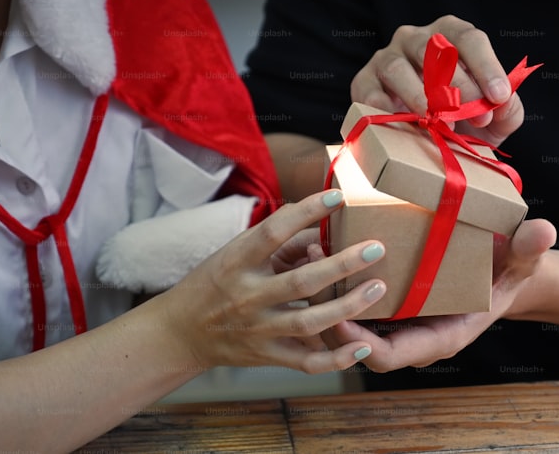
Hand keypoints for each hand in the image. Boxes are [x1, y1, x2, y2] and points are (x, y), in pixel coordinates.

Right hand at [162, 190, 387, 373]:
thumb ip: (277, 242)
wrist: (180, 332)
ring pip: (309, 321)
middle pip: (301, 281)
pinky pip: (306, 362)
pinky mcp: (266, 356)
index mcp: (237, 262)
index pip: (273, 232)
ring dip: (348, 306)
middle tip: (376, 248)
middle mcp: (247, 296)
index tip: (337, 197)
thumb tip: (320, 224)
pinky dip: (336, 359)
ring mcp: (258, 329)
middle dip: (342, 265)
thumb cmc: (215, 283)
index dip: (305, 212)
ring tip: (378, 288)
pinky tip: (361, 347)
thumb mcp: (235, 254)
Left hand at [324, 218, 555, 371]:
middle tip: (310, 280)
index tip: (338, 316)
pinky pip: (351, 305)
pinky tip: (319, 252)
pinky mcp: (388, 302)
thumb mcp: (522, 260)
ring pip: (346, 327)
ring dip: (323, 299)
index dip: (358, 344)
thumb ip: (529, 250)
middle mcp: (411, 335)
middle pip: (355, 345)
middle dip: (327, 319)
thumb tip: (542, 231)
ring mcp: (397, 321)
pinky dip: (333, 285)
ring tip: (307, 259)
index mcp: (438, 338)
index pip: (387, 358)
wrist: (504, 267)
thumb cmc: (509, 269)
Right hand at [350, 15, 524, 147]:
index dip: (486, 66)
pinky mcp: (363, 83)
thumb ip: (508, 110)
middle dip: (459, 84)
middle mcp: (416, 39)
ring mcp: (386, 58)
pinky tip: (401, 124)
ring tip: (435, 120)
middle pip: (435, 50)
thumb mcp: (494, 119)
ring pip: (398, 68)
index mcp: (450, 35)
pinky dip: (384, 108)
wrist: (423, 146)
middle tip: (477, 117)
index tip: (499, 96)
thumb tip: (504, 103)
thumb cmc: (462, 122)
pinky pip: (369, 92)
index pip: (469, 38)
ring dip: (419, 95)